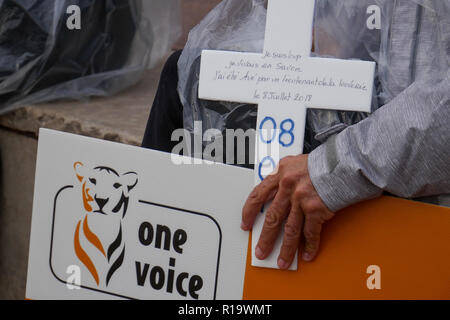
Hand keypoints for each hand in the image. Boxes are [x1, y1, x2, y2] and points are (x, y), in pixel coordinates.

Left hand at [241, 154, 333, 268]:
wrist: (342, 163)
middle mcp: (288, 187)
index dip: (249, 213)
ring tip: (282, 260)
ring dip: (286, 249)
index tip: (246, 224)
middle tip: (260, 251)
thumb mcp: (294, 163)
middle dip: (265, 239)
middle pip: (272, 219)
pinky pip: (310, 233)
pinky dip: (309, 245)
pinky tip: (307, 253)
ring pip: (290, 230)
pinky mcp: (316, 209)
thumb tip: (274, 192)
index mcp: (279, 175)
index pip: (257, 196)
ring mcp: (301, 200)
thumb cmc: (320, 163)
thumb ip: (283, 177)